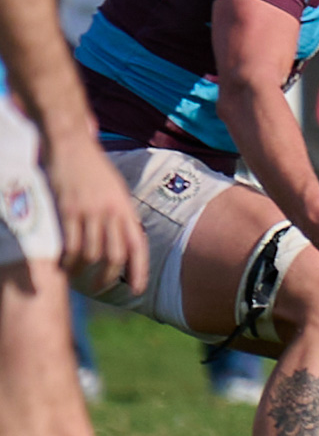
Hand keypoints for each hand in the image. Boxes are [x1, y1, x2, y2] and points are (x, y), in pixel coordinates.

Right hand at [40, 127, 147, 295]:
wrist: (72, 145)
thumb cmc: (95, 169)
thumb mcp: (117, 191)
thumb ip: (121, 213)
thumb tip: (126, 236)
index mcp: (126, 209)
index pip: (138, 246)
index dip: (139, 271)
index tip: (138, 290)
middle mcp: (111, 212)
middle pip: (114, 255)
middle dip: (108, 277)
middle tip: (99, 287)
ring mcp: (89, 211)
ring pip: (91, 253)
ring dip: (83, 270)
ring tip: (75, 276)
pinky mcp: (67, 210)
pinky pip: (69, 243)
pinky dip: (66, 259)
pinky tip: (62, 265)